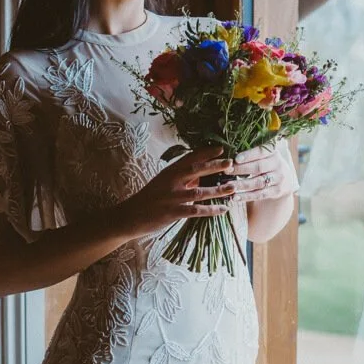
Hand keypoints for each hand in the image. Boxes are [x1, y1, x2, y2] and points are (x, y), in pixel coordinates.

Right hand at [116, 145, 236, 238]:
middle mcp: (171, 181)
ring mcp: (172, 197)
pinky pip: (196, 210)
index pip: (190, 158)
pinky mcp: (173, 212)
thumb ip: (181, 177)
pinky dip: (211, 210)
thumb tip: (202, 173)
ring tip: (233, 187)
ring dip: (218, 189)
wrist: (130, 216)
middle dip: (215, 166)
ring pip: (199, 192)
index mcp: (169, 171)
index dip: (206, 152)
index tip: (221, 148)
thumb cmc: (149, 198)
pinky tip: (223, 209)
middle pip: (196, 170)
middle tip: (232, 163)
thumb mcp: (163, 182)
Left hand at [231, 142, 293, 200]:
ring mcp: (278, 179)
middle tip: (226, 171)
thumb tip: (226, 150)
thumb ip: (248, 153)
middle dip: (241, 169)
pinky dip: (246, 196)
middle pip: (258, 167)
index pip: (261, 151)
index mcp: (273, 152)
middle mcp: (278, 164)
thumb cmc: (263, 164)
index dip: (249, 155)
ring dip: (241, 184)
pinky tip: (234, 197)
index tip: (235, 159)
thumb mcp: (261, 156)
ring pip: (258, 182)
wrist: (282, 181)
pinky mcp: (276, 191)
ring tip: (227, 186)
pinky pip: (259, 194)